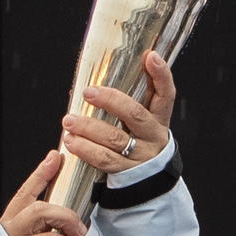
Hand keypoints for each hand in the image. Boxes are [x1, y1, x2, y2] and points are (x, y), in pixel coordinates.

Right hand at [0, 151, 86, 235]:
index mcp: (13, 221)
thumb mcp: (19, 224)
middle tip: (78, 230)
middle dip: (67, 218)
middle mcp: (14, 235)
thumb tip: (53, 158)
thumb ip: (36, 193)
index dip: (41, 174)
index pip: (25, 193)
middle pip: (42, 212)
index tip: (56, 159)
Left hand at [62, 51, 175, 178]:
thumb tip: (94, 79)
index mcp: (159, 118)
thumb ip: (127, 101)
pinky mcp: (126, 170)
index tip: (150, 57)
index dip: (161, 75)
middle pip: (134, 114)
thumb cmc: (139, 141)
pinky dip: (85, 149)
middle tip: (88, 92)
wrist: (147, 178)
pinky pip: (104, 159)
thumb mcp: (142, 120)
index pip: (166, 94)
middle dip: (110, 101)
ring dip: (89, 127)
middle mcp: (153, 135)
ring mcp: (141, 154)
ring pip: (114, 138)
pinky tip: (71, 141)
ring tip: (69, 120)